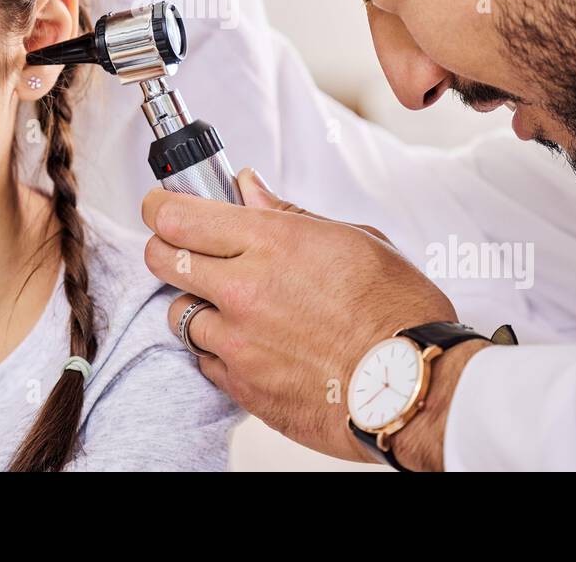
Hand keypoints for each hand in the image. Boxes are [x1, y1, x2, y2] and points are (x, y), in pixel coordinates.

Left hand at [142, 166, 470, 466]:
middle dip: (166, 248)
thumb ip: (287, 213)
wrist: (415, 388)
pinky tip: (250, 342)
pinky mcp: (242, 387)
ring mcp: (238, 342)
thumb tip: (248, 188)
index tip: (161, 205)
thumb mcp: (353, 239)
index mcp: (271, 243)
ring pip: (178, 312)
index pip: (178, 216)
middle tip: (183, 247)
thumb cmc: (397, 312)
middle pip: (161, 258)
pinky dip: (216, 348)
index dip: (160, 206)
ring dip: (195, 303)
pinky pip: (204, 359)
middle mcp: (244, 290)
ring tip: (233, 304)